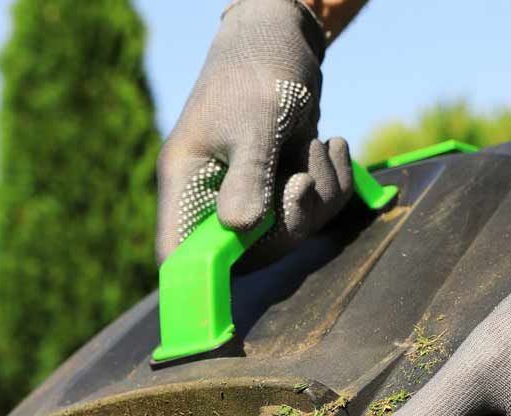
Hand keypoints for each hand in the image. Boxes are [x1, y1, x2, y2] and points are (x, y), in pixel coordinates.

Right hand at [155, 0, 356, 264]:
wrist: (284, 35)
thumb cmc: (258, 69)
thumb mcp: (256, 121)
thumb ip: (248, 175)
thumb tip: (239, 228)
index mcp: (186, 183)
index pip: (177, 255)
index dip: (198, 282)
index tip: (236, 284)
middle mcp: (214, 197)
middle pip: (249, 254)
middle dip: (292, 223)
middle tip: (305, 181)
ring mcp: (251, 193)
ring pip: (291, 231)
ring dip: (322, 195)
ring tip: (321, 146)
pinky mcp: (282, 184)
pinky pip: (315, 210)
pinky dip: (333, 182)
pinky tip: (332, 144)